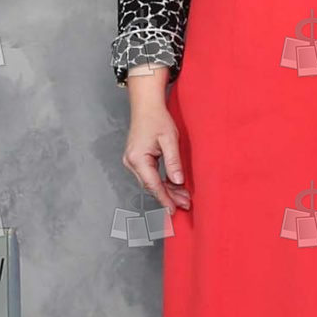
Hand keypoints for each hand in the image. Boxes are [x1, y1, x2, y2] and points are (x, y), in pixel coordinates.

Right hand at [122, 72, 188, 212]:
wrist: (146, 106)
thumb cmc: (157, 119)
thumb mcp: (170, 139)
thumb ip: (173, 161)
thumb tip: (178, 181)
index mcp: (138, 158)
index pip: (153, 184)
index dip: (165, 199)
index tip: (173, 211)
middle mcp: (131, 162)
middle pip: (151, 186)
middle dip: (168, 196)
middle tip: (185, 204)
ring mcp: (131, 161)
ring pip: (150, 182)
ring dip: (166, 190)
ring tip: (183, 197)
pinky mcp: (136, 160)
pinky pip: (149, 176)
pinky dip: (161, 182)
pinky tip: (174, 186)